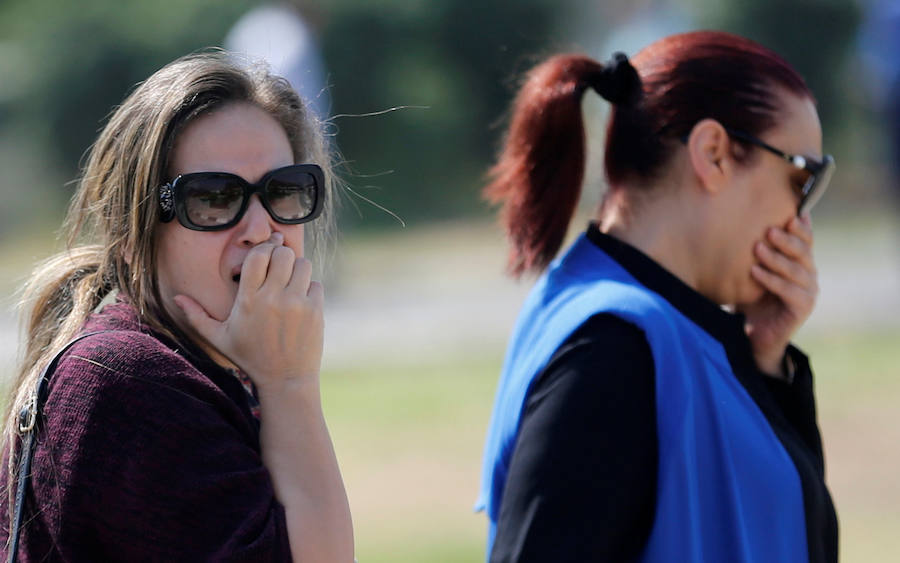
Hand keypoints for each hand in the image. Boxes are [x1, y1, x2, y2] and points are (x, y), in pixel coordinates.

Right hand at [173, 232, 323, 389]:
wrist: (285, 381)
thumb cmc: (250, 358)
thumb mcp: (219, 338)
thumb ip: (197, 316)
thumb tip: (175, 297)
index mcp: (248, 300)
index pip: (258, 255)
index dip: (263, 249)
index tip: (265, 255)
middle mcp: (272, 298)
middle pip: (283, 254)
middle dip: (281, 256)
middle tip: (279, 267)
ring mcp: (296, 304)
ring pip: (303, 264)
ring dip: (297, 269)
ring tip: (291, 282)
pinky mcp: (315, 312)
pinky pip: (316, 284)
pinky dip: (310, 288)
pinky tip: (301, 301)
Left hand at [740, 215, 817, 375]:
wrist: (755, 334)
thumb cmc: (751, 297)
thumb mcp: (752, 270)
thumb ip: (757, 249)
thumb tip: (741, 220)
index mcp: (800, 261)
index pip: (806, 239)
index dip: (801, 226)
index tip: (790, 214)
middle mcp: (809, 274)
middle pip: (803, 251)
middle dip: (787, 239)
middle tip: (769, 230)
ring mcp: (809, 291)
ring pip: (796, 270)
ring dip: (776, 258)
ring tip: (757, 248)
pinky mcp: (803, 308)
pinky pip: (789, 291)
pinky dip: (771, 280)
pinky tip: (755, 272)